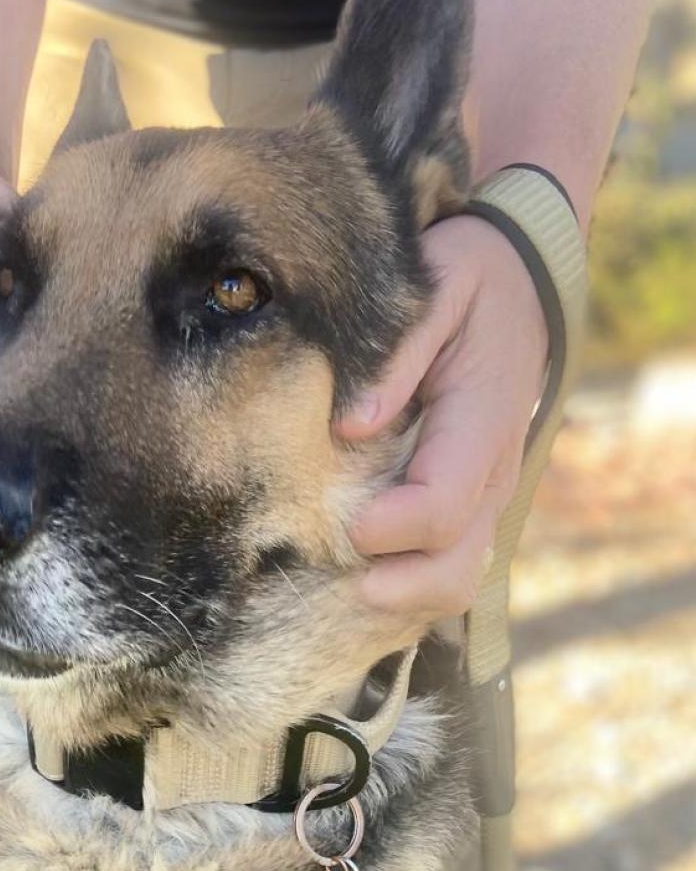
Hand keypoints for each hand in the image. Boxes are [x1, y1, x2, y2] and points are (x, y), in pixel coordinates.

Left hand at [336, 216, 548, 615]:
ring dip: (405, 590)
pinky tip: (367, 568)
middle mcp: (491, 470)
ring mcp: (486, 488)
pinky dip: (412, 576)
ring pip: (458, 573)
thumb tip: (351, 424)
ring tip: (348, 578)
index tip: (349, 522)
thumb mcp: (441, 286)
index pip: (443, 505)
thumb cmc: (473, 279)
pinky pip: (450, 557)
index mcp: (480, 423)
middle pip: (456, 565)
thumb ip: (398, 355)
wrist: (523, 281)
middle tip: (347, 578)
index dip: (393, 528)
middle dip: (401, 585)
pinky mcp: (472, 494)